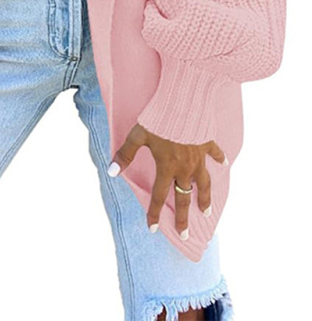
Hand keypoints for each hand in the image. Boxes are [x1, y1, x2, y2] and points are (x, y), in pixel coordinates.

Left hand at [107, 123, 227, 238]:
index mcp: (166, 167)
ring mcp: (198, 157)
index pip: (159, 196)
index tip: (153, 229)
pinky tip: (225, 164)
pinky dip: (220, 159)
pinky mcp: (207, 143)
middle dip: (184, 217)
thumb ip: (126, 154)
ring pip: (204, 183)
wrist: (182, 102)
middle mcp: (184, 167)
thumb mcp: (138, 135)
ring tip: (207, 211)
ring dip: (205, 198)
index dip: (154, 213)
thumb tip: (112, 172)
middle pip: (184, 197)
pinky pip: (215, 154)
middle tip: (185, 234)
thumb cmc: (157, 118)